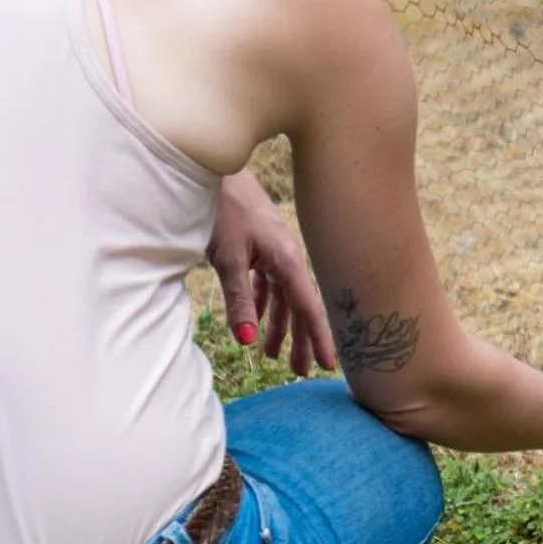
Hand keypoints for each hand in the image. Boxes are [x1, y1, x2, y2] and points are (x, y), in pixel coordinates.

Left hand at [209, 170, 336, 376]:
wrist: (213, 172)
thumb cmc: (223, 211)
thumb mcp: (228, 259)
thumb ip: (239, 300)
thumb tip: (246, 341)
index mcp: (287, 260)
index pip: (309, 307)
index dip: (320, 337)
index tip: (329, 364)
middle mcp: (287, 257)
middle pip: (300, 306)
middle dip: (301, 339)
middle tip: (301, 372)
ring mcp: (275, 252)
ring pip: (284, 297)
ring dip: (280, 326)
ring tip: (275, 356)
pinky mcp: (261, 248)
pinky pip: (269, 284)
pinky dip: (264, 305)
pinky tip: (256, 322)